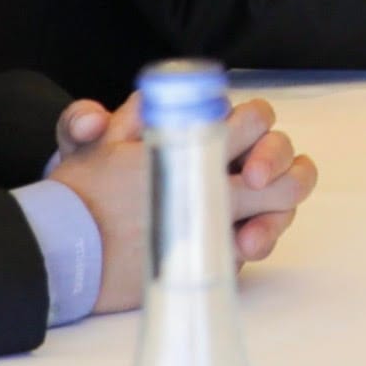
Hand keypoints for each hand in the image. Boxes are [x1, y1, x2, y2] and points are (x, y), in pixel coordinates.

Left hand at [54, 95, 317, 315]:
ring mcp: (240, 196)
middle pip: (279, 148)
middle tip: (250, 182)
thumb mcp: (82, 148)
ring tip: (249, 236)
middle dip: (274, 161)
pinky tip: (242, 250)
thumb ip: (79, 123)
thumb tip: (92, 120)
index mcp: (205, 127)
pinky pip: (268, 230)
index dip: (250, 126)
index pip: (250, 115)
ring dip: (278, 207)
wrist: (87, 229)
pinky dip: (263, 238)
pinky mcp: (238, 231)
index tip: (230, 144)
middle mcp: (233, 156)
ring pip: (286, 189)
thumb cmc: (94, 178)